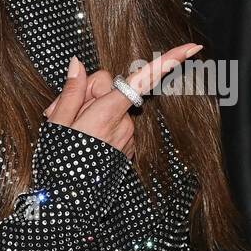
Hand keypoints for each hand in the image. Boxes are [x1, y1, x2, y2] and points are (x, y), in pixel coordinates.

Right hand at [43, 47, 201, 155]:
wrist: (66, 203)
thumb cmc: (58, 162)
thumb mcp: (57, 122)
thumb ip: (71, 91)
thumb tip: (77, 64)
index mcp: (107, 113)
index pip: (143, 79)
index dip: (170, 61)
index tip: (193, 48)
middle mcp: (124, 123)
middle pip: (111, 87)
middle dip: (88, 92)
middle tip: (58, 112)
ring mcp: (127, 137)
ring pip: (112, 106)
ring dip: (91, 110)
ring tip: (69, 129)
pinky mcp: (126, 147)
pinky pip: (114, 122)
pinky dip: (99, 124)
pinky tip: (82, 137)